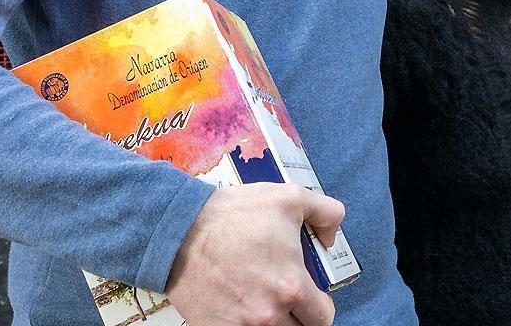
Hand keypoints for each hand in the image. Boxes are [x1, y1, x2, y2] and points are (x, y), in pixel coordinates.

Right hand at [164, 182, 344, 325]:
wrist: (180, 230)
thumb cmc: (232, 215)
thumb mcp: (290, 198)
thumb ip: (325, 213)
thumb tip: (331, 238)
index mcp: (292, 287)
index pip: (323, 317)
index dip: (320, 307)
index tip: (311, 298)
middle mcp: (269, 314)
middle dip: (298, 317)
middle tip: (287, 299)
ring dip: (273, 323)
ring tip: (263, 303)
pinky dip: (244, 325)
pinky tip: (240, 309)